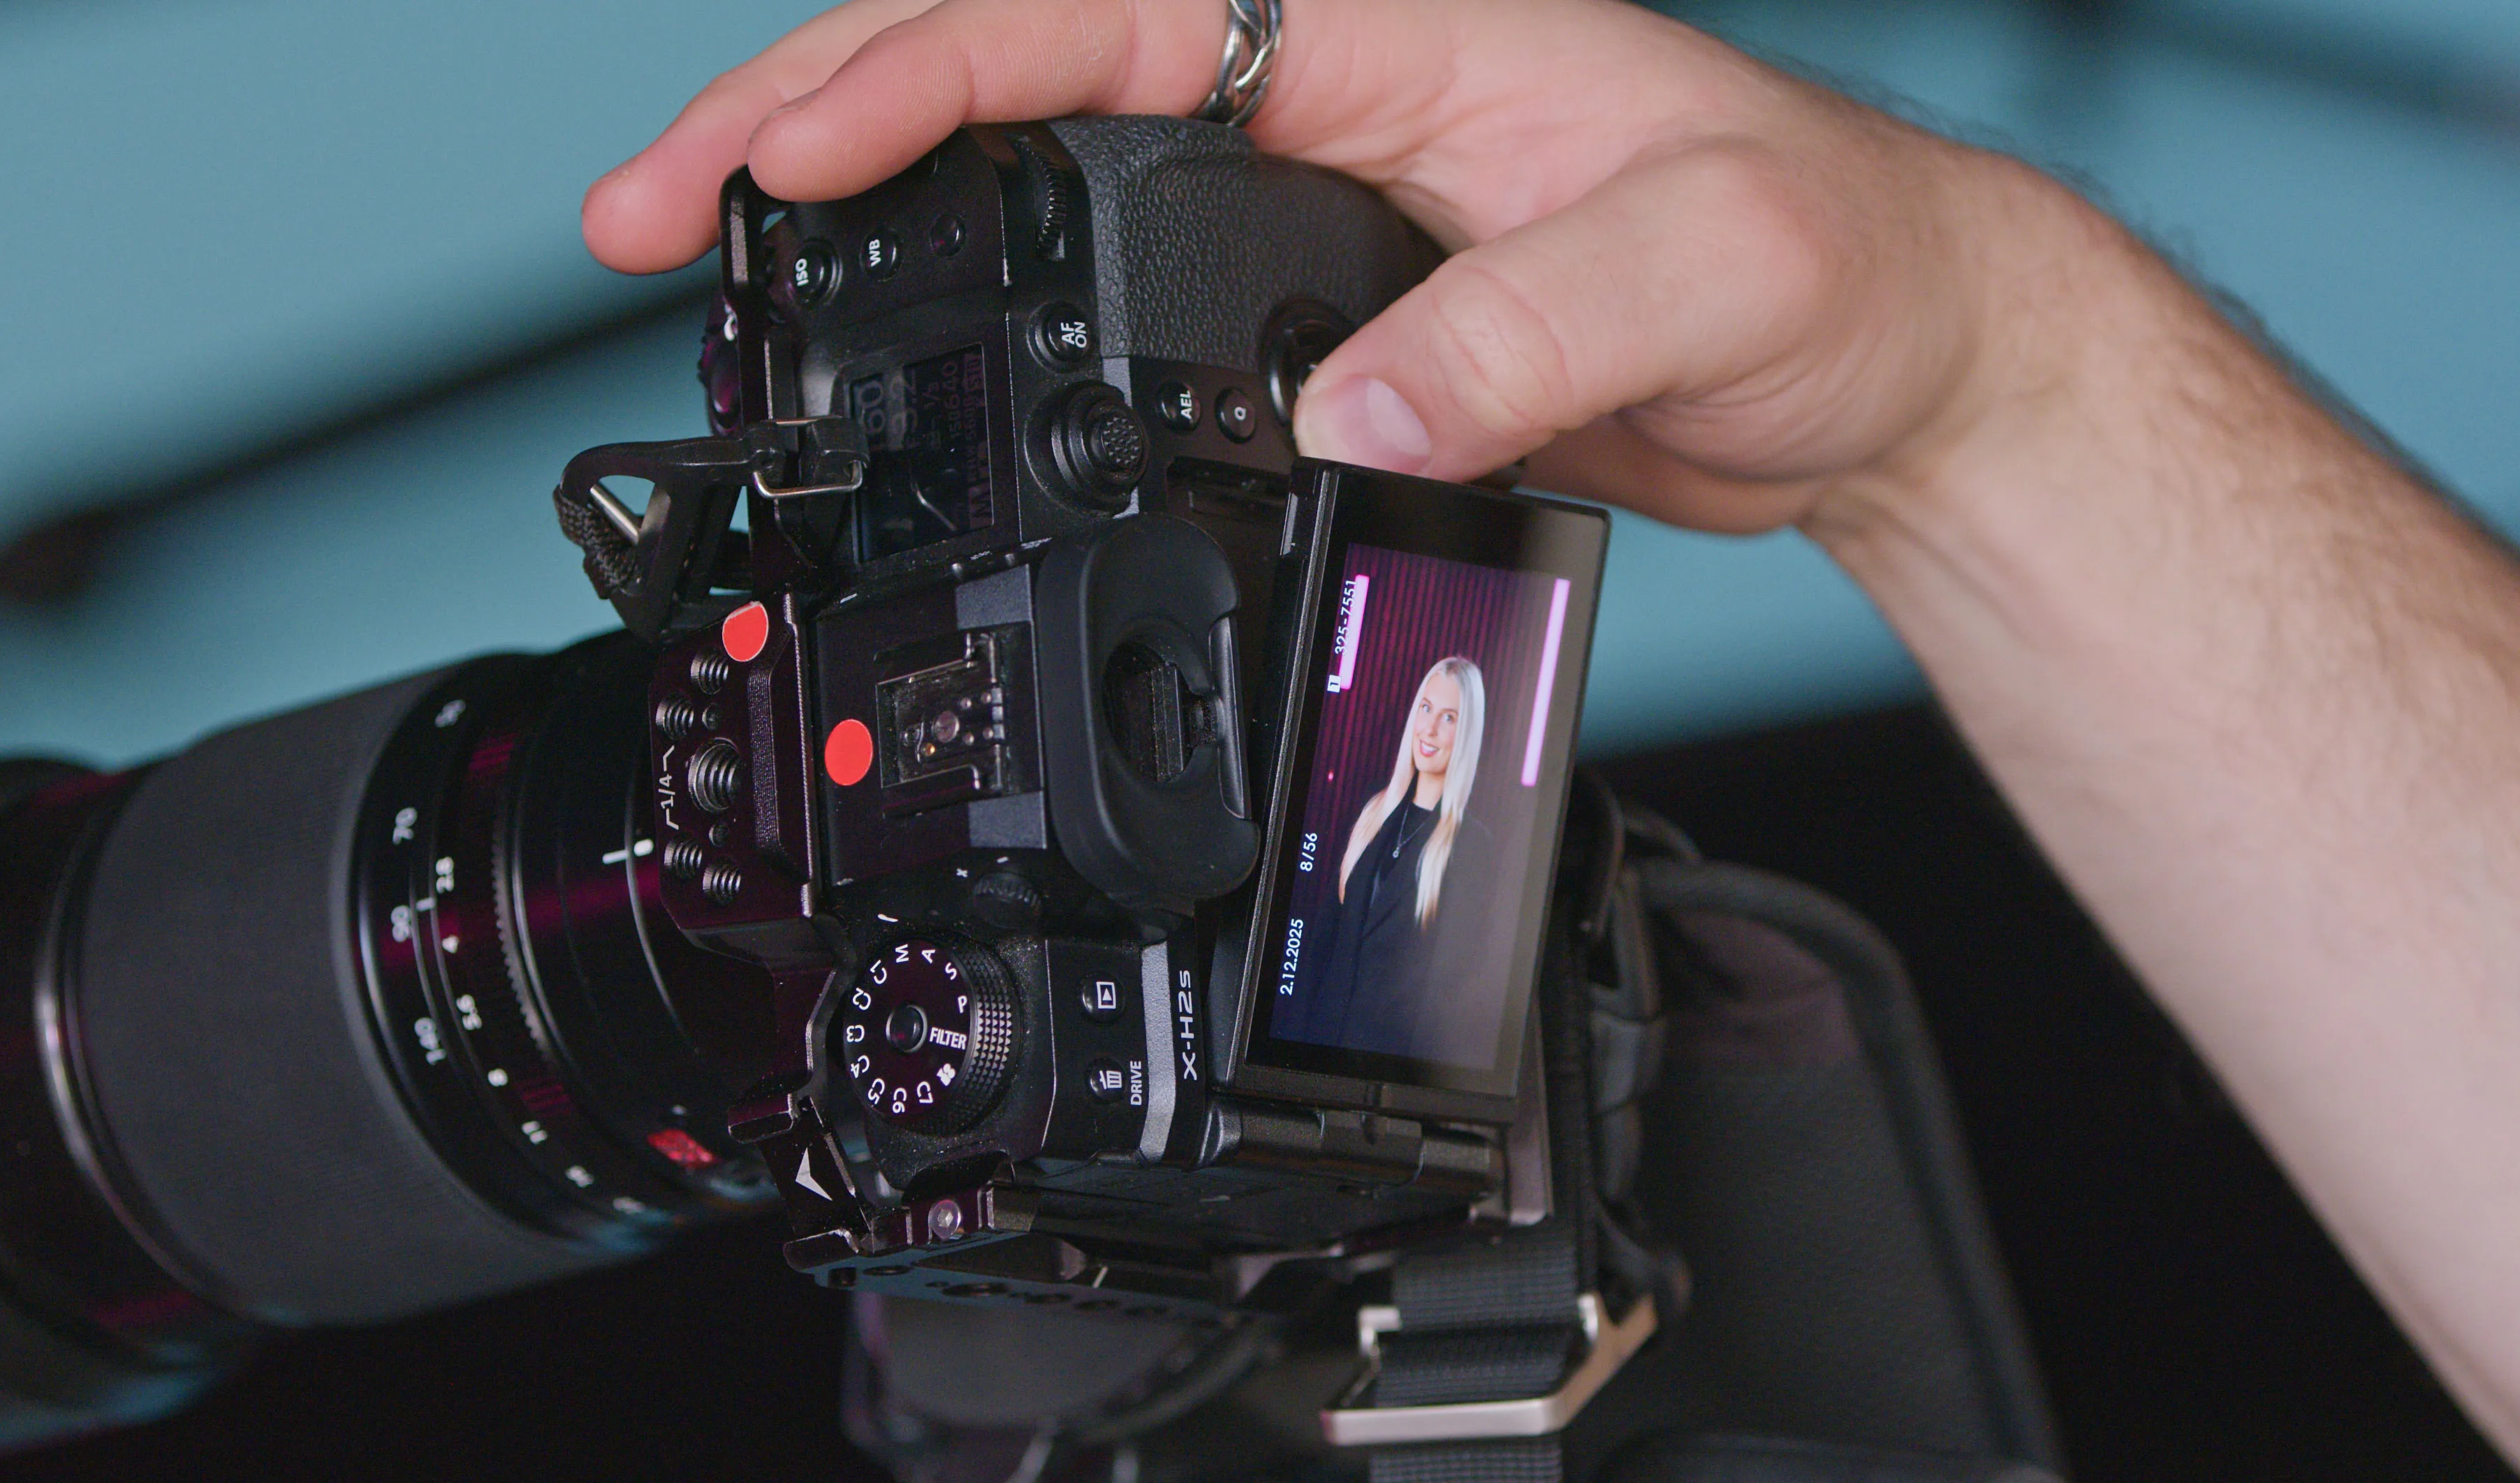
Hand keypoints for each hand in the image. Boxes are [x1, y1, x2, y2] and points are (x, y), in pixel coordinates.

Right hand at [582, 0, 2099, 538]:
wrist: (1868, 351)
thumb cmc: (1823, 261)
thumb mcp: (1708, 273)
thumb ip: (1532, 332)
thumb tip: (1349, 405)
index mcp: (1378, 11)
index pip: (1088, 2)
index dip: (916, 68)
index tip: (785, 151)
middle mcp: (1314, 71)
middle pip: (1005, 50)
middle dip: (811, 117)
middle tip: (651, 211)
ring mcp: (1290, 181)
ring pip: (1025, 156)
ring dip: (865, 206)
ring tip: (711, 268)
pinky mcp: (1295, 287)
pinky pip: (1095, 272)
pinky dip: (977, 297)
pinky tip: (900, 348)